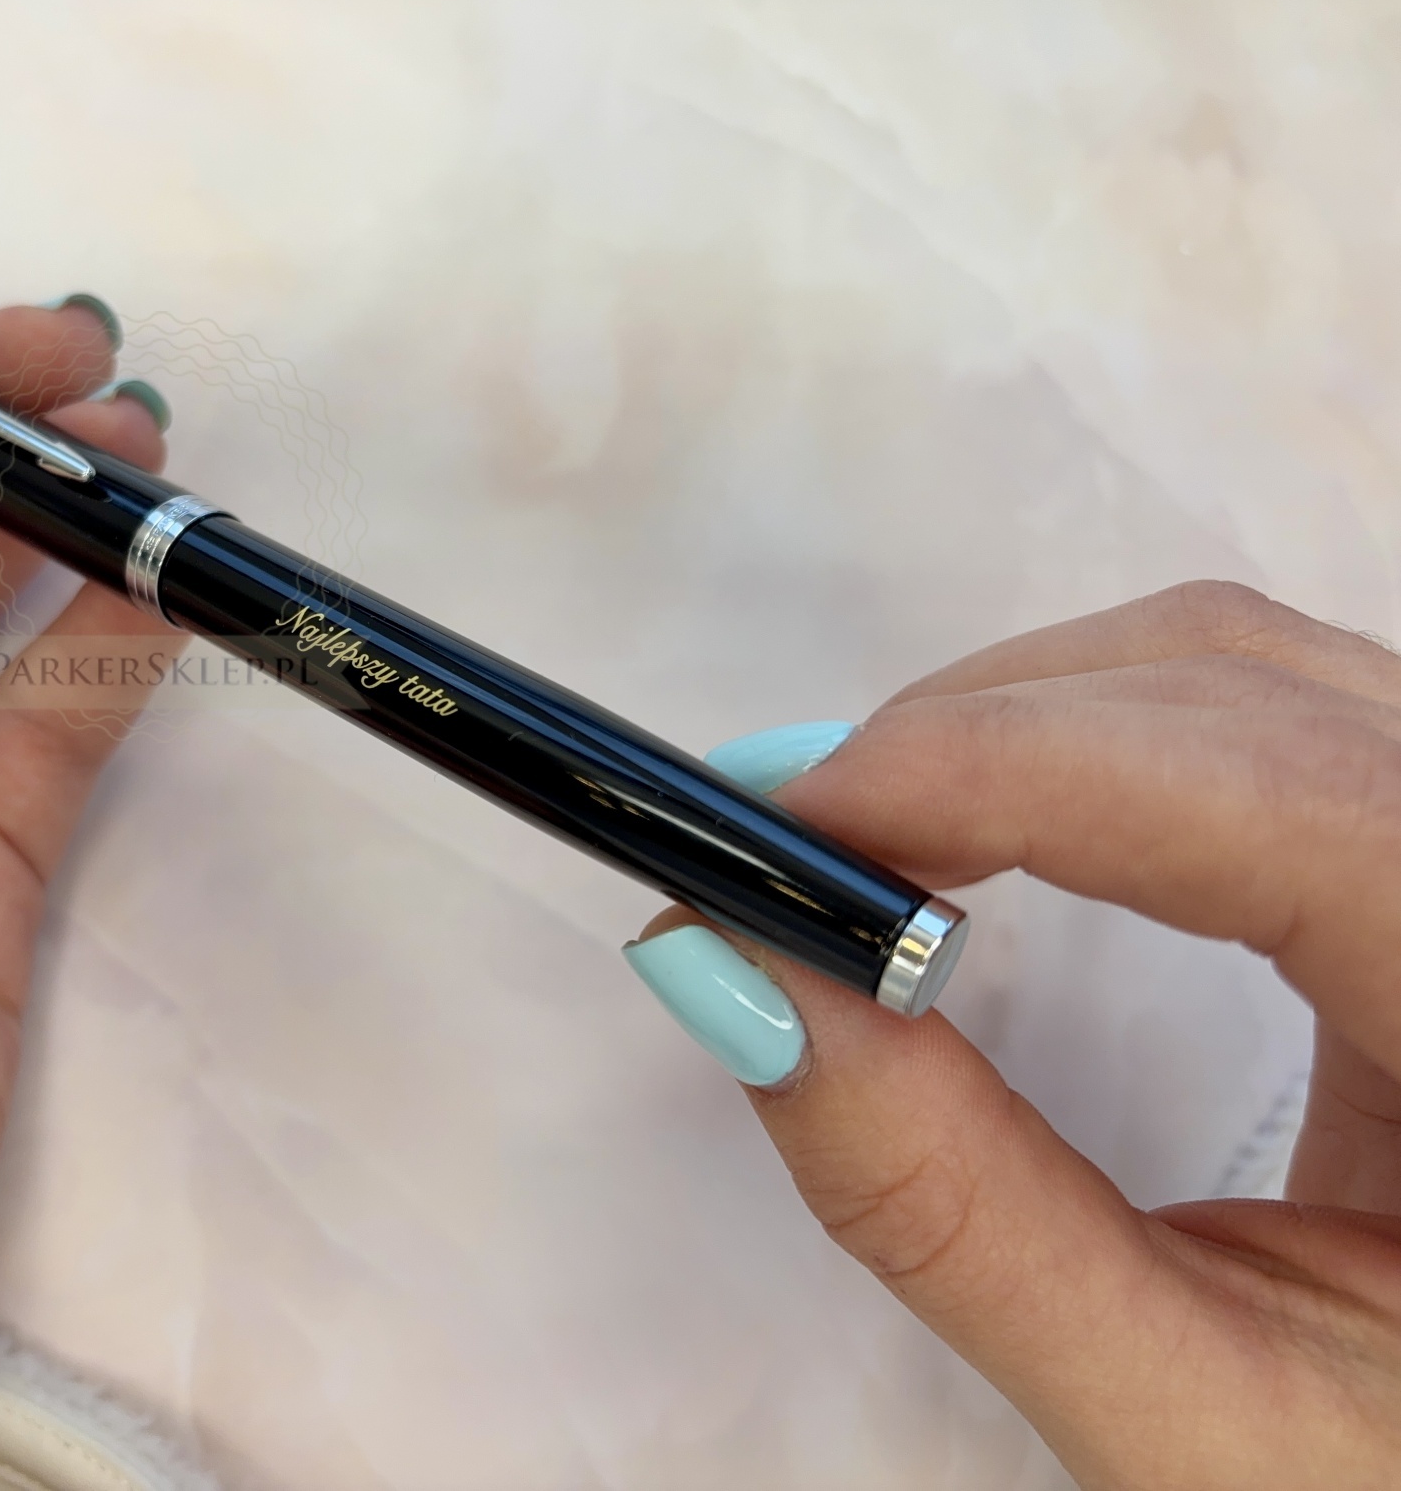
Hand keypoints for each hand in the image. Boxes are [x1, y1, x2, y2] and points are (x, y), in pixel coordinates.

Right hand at [626, 581, 1400, 1488]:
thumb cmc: (1398, 1485)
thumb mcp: (1199, 1415)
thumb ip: (962, 1213)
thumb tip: (746, 987)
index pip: (1285, 799)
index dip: (1005, 766)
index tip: (778, 822)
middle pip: (1243, 689)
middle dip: (978, 732)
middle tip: (779, 845)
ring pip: (1251, 673)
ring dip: (1027, 719)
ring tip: (863, 837)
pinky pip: (1268, 720)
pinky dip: (1094, 740)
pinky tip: (999, 822)